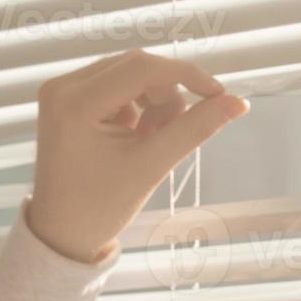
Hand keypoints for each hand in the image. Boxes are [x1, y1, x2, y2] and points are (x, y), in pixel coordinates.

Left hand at [25, 48, 249, 263]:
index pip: (142, 68)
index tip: (219, 94)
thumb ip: (195, 129)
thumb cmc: (102, 207)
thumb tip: (239, 103)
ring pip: (130, 75)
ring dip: (153, 103)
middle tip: (172, 133)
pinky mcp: (67, 98)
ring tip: (149, 142)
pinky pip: (117, 86)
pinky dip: (136, 107)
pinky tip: (135, 137)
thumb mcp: (152, 165)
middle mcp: (62, 87)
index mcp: (75, 103)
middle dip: (166, 96)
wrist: (63, 233)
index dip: (187, 75)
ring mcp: (62, 90)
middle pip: (136, 67)